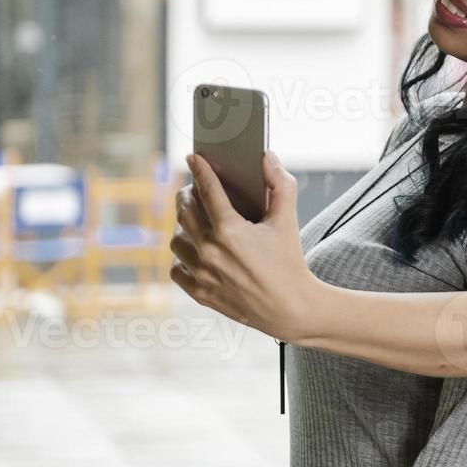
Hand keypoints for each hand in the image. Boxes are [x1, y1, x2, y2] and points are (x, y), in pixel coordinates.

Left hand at [169, 150, 312, 342]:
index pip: (207, 190)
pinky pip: (176, 268)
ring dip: (183, 227)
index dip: (199, 170)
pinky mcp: (199, 293)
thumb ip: (280, 184)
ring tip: (195, 222)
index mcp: (230, 230)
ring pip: (176, 240)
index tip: (193, 157)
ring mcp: (202, 274)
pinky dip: (182, 257)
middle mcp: (210, 251)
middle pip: (184, 212)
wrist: (290, 308)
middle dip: (186, 195)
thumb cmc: (289, 262)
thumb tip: (267, 157)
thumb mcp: (288, 220)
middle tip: (193, 190)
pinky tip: (195, 251)